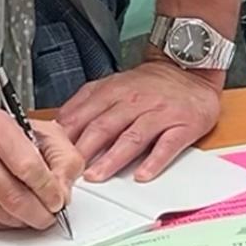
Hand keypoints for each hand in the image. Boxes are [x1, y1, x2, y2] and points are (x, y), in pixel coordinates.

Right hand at [0, 107, 82, 230]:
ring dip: (25, 219)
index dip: (49, 190)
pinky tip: (12, 209)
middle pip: (14, 197)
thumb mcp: (45, 134)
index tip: (58, 200)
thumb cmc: (5, 138)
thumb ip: (64, 160)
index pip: (28, 167)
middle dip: (40, 212)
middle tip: (51, 214)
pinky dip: (8, 222)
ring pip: (3, 215)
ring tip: (34, 209)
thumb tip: (62, 195)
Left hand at [59, 62, 220, 181]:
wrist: (191, 69)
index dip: (68, 136)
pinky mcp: (183, 125)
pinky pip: (167, 145)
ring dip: (112, 158)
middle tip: (69, 171)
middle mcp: (136, 101)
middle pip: (105, 126)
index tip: (54, 155)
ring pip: (133, 137)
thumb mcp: (113, 84)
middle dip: (84, 150)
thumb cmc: (150, 84)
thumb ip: (86, 102)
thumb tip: (59, 124)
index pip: (85, 114)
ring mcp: (160, 113)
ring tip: (97, 176)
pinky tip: (142, 175)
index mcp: (114, 91)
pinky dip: (154, 161)